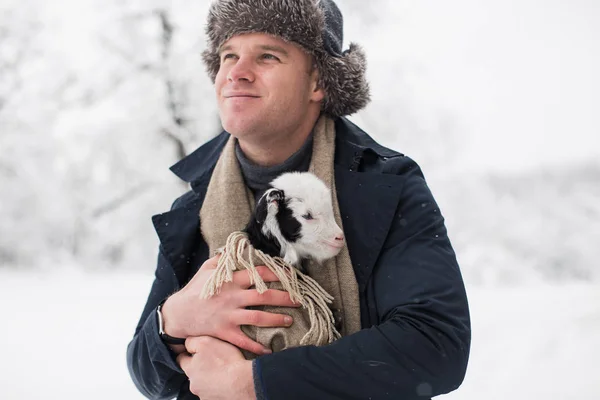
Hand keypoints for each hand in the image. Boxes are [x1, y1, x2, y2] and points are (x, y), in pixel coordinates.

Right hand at [161, 254, 298, 354]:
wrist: (178, 314)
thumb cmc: (194, 290)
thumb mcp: (206, 270)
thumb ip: (222, 260)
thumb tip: (234, 249)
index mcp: (231, 280)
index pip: (259, 273)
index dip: (277, 273)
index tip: (291, 275)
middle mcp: (233, 296)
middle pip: (264, 295)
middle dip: (285, 297)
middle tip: (299, 300)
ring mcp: (229, 314)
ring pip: (259, 317)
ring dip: (277, 319)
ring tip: (290, 321)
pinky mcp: (224, 331)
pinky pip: (244, 339)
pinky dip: (256, 346)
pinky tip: (268, 350)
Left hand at [177, 336, 255, 399]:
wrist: (244, 382)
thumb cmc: (226, 361)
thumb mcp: (206, 342)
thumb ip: (192, 342)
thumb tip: (187, 344)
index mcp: (190, 369)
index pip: (181, 359)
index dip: (189, 353)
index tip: (197, 350)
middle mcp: (194, 385)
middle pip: (194, 373)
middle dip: (201, 367)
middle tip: (215, 360)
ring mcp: (205, 395)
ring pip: (204, 383)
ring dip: (211, 378)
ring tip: (224, 371)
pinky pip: (214, 392)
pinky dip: (219, 387)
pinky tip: (228, 381)